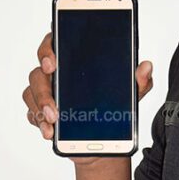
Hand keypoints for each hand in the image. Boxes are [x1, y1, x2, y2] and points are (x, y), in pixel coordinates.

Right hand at [23, 27, 153, 164]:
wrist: (105, 136)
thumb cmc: (113, 105)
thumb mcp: (131, 93)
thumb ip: (138, 80)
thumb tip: (146, 67)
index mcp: (74, 59)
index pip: (54, 43)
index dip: (48, 49)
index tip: (53, 62)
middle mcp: (55, 74)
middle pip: (38, 71)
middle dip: (43, 86)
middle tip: (54, 100)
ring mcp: (45, 93)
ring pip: (32, 92)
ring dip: (41, 106)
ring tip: (54, 119)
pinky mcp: (41, 112)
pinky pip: (33, 114)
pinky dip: (40, 122)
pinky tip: (50, 131)